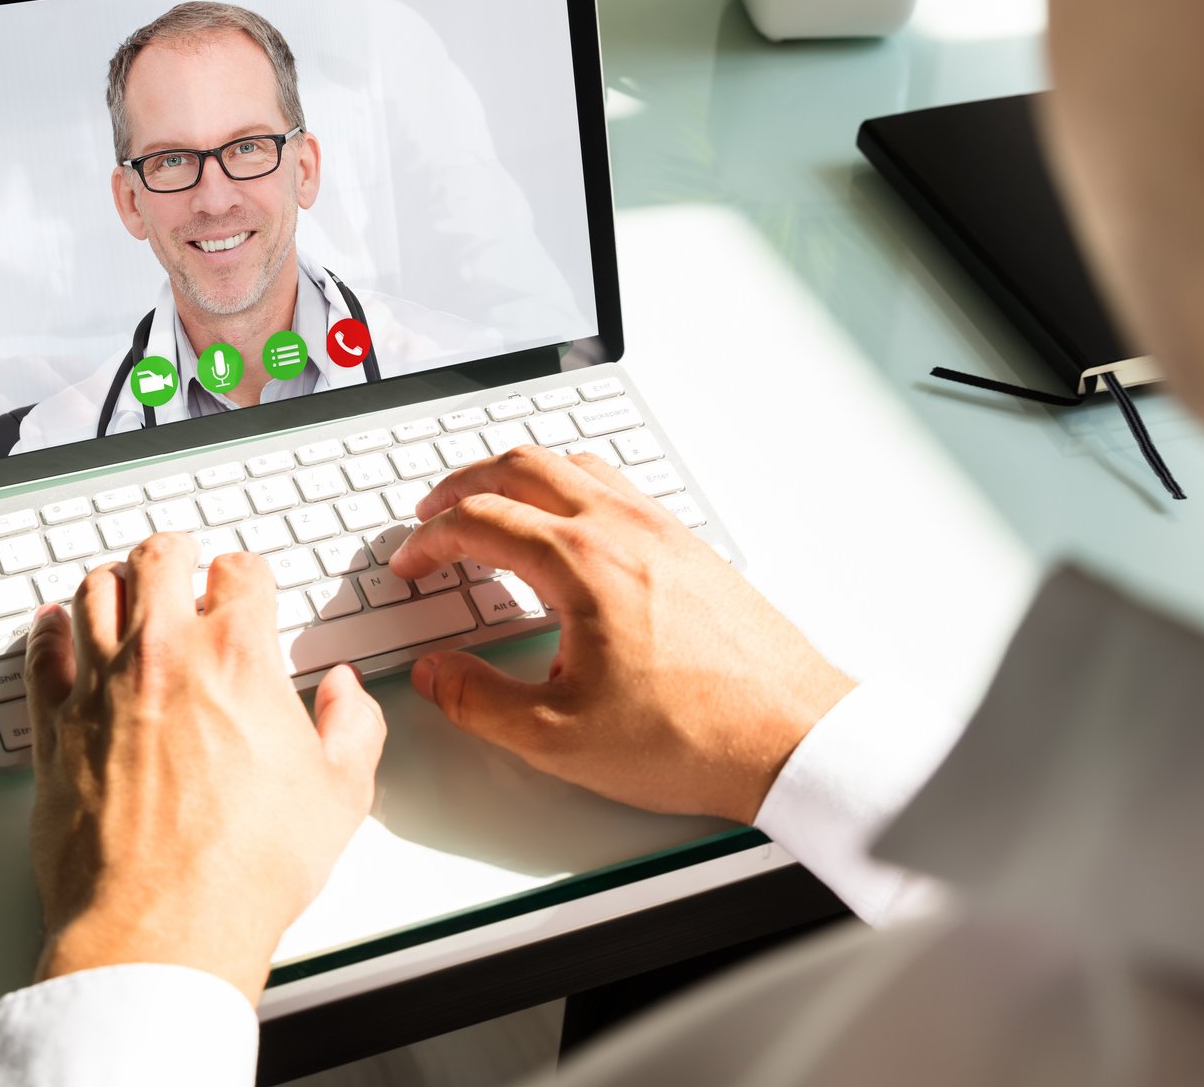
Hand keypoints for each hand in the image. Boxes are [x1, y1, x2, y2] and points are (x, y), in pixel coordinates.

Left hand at [23, 535, 385, 1001]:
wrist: (164, 926)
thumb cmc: (246, 868)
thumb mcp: (340, 795)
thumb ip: (352, 727)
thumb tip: (345, 696)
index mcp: (238, 657)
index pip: (241, 572)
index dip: (249, 574)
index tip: (248, 585)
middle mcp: (163, 656)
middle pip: (157, 560)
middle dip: (176, 553)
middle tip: (182, 559)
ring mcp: (99, 688)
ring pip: (92, 593)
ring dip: (113, 580)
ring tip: (123, 585)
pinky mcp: (53, 730)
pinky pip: (41, 656)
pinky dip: (48, 633)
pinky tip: (53, 628)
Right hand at [387, 446, 852, 824]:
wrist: (793, 736)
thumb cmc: (694, 736)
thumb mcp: (558, 738)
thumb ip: (478, 701)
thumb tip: (434, 674)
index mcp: (582, 563)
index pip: (479, 521)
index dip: (428, 541)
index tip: (410, 567)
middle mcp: (623, 528)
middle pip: (521, 466)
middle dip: (463, 484)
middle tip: (431, 516)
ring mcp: (663, 529)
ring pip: (573, 464)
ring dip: (518, 476)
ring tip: (491, 508)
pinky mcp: (691, 546)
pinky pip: (615, 486)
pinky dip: (569, 488)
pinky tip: (568, 530)